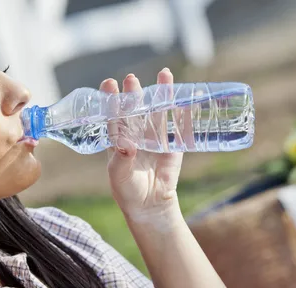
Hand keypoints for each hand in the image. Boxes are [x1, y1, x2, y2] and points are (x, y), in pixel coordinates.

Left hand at [99, 68, 183, 221]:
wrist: (150, 206)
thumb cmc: (128, 191)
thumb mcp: (119, 176)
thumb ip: (122, 159)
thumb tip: (127, 143)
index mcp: (118, 139)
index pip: (113, 115)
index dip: (111, 99)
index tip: (109, 83)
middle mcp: (136, 134)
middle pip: (135, 109)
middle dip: (134, 93)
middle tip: (132, 79)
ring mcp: (155, 137)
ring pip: (158, 112)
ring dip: (160, 94)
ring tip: (164, 73)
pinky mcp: (173, 144)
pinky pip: (179, 125)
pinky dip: (183, 111)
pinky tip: (187, 95)